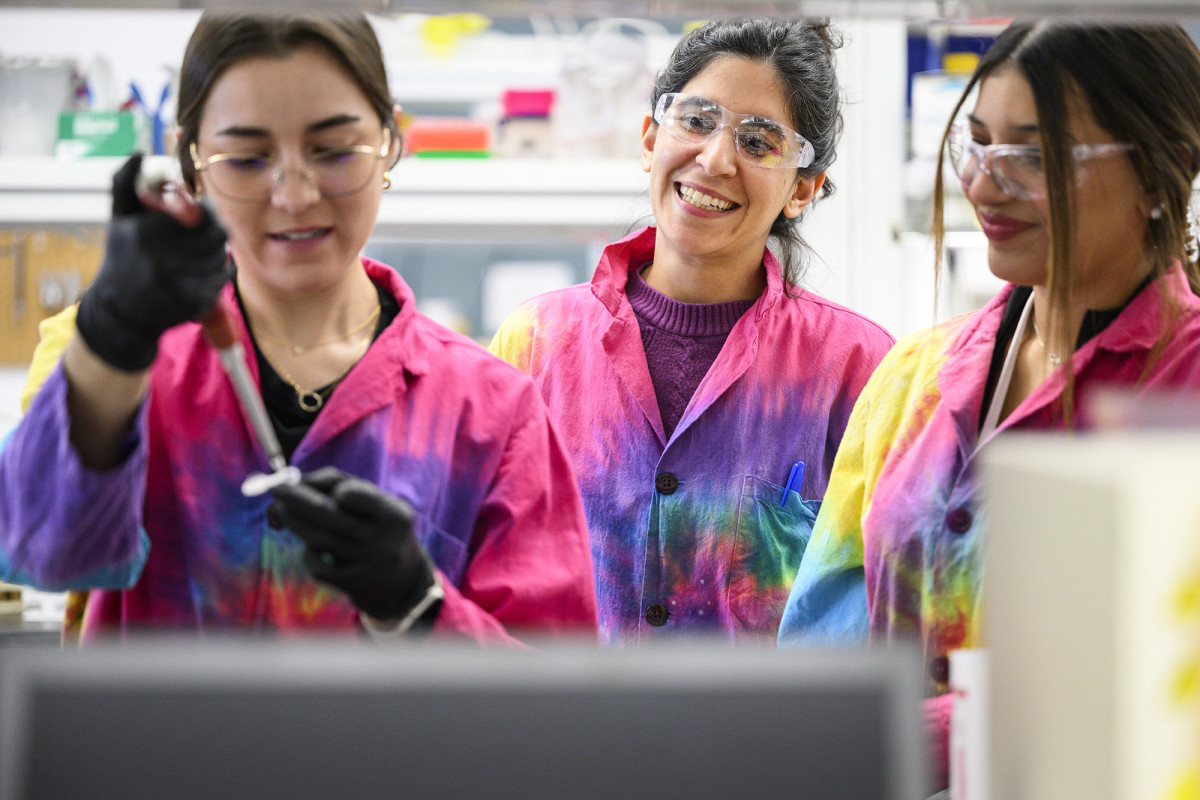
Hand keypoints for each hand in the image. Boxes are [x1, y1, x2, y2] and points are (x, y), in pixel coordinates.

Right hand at [75, 153, 228, 370]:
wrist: (120, 314)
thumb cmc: (121, 260)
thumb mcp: (118, 220)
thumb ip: (125, 183)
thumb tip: (138, 152)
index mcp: (148, 234)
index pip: (202, 214)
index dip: (205, 212)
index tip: (197, 215)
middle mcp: (165, 259)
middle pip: (216, 235)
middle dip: (212, 231)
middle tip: (203, 233)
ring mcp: (182, 283)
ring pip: (221, 256)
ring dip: (214, 253)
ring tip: (196, 255)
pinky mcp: (195, 303)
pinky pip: (221, 279)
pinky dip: (215, 274)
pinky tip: (197, 275)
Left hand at [268, 467, 436, 622]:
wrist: (403, 581)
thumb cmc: (380, 529)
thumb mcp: (378, 504)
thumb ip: (343, 486)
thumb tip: (297, 481)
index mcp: (394, 514)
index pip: (354, 494)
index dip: (332, 488)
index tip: (318, 486)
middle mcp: (382, 540)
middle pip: (328, 514)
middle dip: (296, 499)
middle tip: (276, 490)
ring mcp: (366, 564)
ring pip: (318, 539)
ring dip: (293, 522)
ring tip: (279, 510)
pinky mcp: (352, 584)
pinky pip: (318, 565)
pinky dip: (308, 553)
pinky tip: (309, 546)